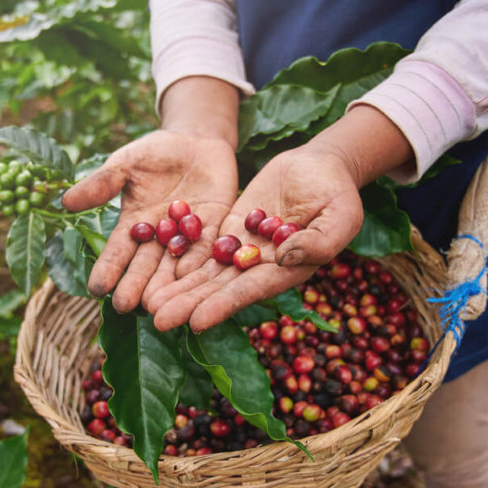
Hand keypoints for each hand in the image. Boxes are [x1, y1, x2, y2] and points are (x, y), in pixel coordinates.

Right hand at [61, 129, 237, 312]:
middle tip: (126, 306)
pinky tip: (191, 278)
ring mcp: (187, 236)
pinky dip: (199, 263)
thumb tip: (65, 201)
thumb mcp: (126, 163)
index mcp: (134, 225)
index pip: (118, 252)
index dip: (108, 269)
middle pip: (146, 266)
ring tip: (158, 305)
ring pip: (175, 266)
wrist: (197, 140)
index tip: (96, 288)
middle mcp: (159, 238)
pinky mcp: (215, 229)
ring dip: (167, 286)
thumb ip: (102, 183)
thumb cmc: (155, 152)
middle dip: (136, 285)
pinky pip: (207, 249)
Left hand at [145, 144, 364, 331]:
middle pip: (219, 289)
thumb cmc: (338, 192)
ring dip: (177, 288)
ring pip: (205, 273)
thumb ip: (318, 241)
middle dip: (189, 304)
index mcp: (287, 271)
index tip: (196, 321)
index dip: (222, 306)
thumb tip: (283, 257)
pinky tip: (155, 271)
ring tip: (147, 304)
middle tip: (157, 319)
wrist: (320, 166)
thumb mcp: (340, 215)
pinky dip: (180, 259)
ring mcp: (242, 250)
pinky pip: (202, 247)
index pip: (249, 291)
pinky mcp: (229, 230)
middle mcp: (260, 267)